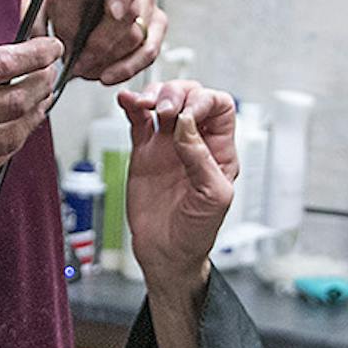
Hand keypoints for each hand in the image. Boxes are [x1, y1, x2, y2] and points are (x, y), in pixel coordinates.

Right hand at [0, 37, 62, 185]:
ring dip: (35, 114)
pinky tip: (20, 126)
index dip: (35, 55)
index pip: (2, 64)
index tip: (52, 48)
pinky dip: (14, 140)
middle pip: (16, 100)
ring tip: (42, 98)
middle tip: (50, 72)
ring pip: (14, 133)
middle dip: (43, 83)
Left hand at [38, 0, 163, 84]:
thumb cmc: (67, 5)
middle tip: (78, 59)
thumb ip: (37, 15)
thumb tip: (44, 36)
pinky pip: (149, 50)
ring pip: (134, 33)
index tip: (109, 11)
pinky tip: (106, 75)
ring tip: (84, 68)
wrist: (82, 14)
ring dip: (106, 58)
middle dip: (99, 41)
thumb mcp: (44, 3)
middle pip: (126, 7)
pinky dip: (126, 68)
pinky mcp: (156, 22)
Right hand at [119, 80, 237, 288]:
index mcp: (220, 150)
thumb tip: (186, 122)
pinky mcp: (144, 150)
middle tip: (164, 111)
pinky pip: (138, 119)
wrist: (166, 253)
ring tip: (142, 104)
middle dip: (176, 95)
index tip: (187, 115)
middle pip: (191, 96)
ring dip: (154, 94)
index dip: (204, 101)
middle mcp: (196, 142)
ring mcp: (168, 144)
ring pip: (164, 102)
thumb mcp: (212, 196)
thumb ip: (200, 158)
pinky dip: (131, 105)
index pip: (220, 106)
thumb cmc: (197, 230)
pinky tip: (126, 100)